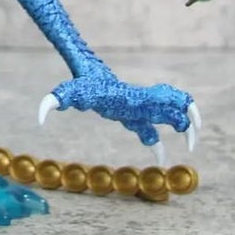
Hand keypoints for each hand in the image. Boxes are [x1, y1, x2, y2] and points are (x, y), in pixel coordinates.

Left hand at [37, 60, 200, 164]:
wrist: (83, 76)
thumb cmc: (78, 84)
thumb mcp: (66, 92)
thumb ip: (52, 101)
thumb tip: (40, 118)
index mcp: (135, 99)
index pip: (165, 99)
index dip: (182, 108)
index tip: (188, 124)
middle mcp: (143, 102)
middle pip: (175, 106)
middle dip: (190, 121)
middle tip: (193, 141)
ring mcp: (140, 108)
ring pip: (169, 117)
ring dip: (181, 129)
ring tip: (188, 147)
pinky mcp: (134, 116)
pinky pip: (153, 130)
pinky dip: (159, 142)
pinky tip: (160, 158)